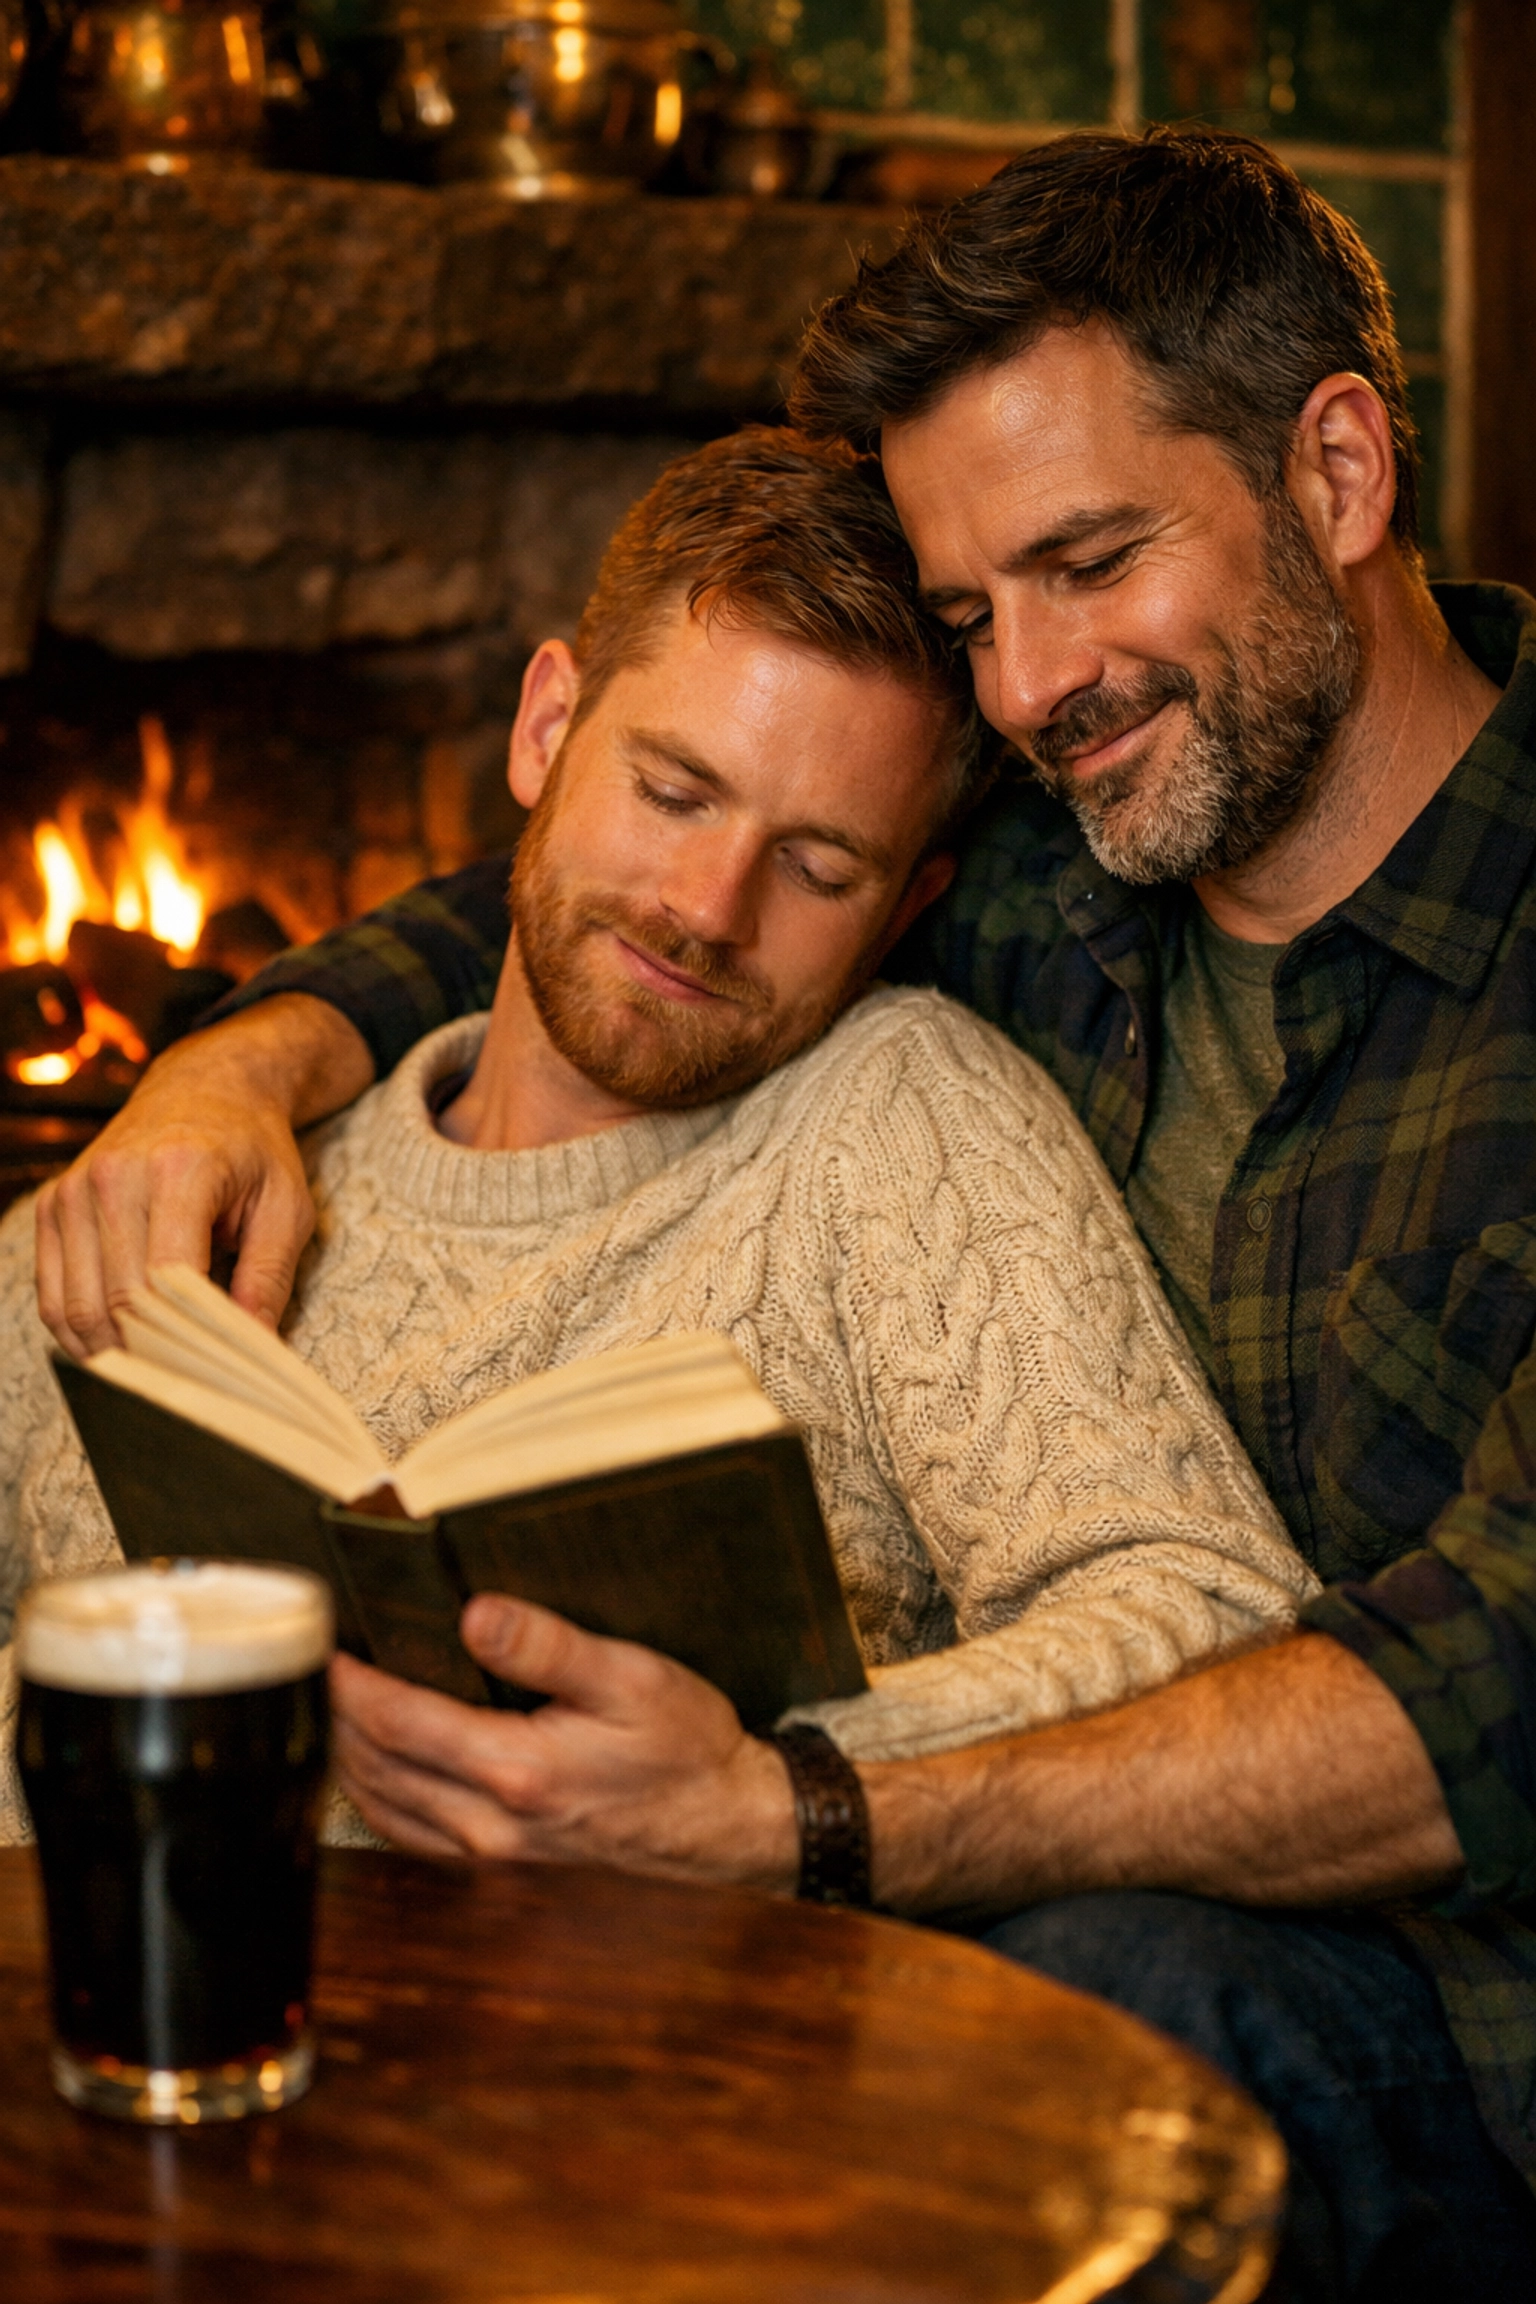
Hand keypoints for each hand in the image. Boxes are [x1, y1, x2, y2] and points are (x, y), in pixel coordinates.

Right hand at [34, 994, 370, 1358]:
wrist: (206, 1089)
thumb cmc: (254, 1152)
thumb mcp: (286, 1208)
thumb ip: (269, 1279)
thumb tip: (252, 1351)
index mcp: (178, 1171)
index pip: (161, 1282)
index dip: (183, 1341)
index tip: (214, 1379)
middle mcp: (113, 1178)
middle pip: (113, 1303)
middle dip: (150, 1358)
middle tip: (188, 1395)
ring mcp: (73, 1191)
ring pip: (74, 1308)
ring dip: (111, 1353)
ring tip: (156, 1378)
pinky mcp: (53, 1206)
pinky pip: (53, 1295)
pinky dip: (81, 1333)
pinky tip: (120, 1348)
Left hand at [332, 1593, 801, 1891]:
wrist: (724, 1827)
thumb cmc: (685, 1748)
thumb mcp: (631, 1678)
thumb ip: (547, 1647)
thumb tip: (472, 1616)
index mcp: (515, 1771)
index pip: (395, 1721)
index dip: (346, 1678)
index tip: (322, 1637)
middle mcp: (489, 1824)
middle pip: (371, 1764)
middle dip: (332, 1710)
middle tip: (311, 1656)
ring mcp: (489, 1854)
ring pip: (380, 1803)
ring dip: (345, 1751)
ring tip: (330, 1698)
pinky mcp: (498, 1866)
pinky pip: (407, 1832)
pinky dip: (375, 1790)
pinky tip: (372, 1760)